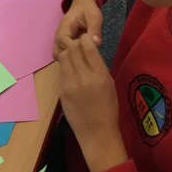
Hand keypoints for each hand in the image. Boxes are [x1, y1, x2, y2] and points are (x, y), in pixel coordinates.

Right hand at [55, 0, 101, 55]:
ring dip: (69, 59)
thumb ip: (95, 29)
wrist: (82, 5)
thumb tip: (96, 43)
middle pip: (57, 52)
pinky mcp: (63, 45)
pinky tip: (81, 59)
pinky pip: (62, 55)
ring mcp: (59, 41)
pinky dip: (70, 59)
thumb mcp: (94, 17)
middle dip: (70, 58)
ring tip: (83, 59)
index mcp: (64, 27)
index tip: (85, 52)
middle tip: (84, 58)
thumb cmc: (88, 10)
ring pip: (58, 55)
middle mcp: (58, 35)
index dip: (73, 49)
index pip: (62, 42)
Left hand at [55, 31, 122, 169]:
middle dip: (75, 43)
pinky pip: (61, 72)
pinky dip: (65, 66)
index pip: (88, 47)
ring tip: (73, 55)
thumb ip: (99, 67)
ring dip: (68, 53)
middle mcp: (84, 78)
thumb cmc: (108, 109)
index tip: (87, 39)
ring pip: (64, 58)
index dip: (86, 39)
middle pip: (73, 49)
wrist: (97, 133)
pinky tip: (70, 70)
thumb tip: (90, 51)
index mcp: (100, 75)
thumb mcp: (110, 84)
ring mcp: (70, 85)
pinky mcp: (62, 92)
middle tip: (78, 44)